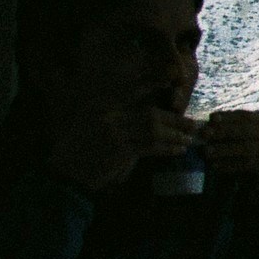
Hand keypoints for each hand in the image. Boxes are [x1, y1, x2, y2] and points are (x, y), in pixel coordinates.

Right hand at [48, 99, 194, 193]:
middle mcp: (108, 115)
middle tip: (193, 123)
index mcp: (101, 106)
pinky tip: (178, 150)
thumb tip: (145, 117)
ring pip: (153, 129)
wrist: (65, 175)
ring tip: (190, 139)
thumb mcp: (90, 127)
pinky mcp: (119, 149)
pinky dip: (167, 148)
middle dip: (175, 119)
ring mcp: (114, 131)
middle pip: (150, 113)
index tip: (172, 83)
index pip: (132, 91)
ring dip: (175, 134)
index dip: (153, 86)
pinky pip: (150, 146)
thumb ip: (114, 118)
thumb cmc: (77, 153)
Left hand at [198, 108, 258, 204]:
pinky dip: (230, 164)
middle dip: (224, 131)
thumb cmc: (248, 157)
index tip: (211, 118)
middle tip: (204, 134)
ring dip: (224, 149)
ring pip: (248, 147)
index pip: (247, 116)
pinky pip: (250, 163)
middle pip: (248, 130)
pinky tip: (215, 166)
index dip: (228, 117)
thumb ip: (227, 131)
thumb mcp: (238, 141)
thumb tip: (208, 124)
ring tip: (206, 152)